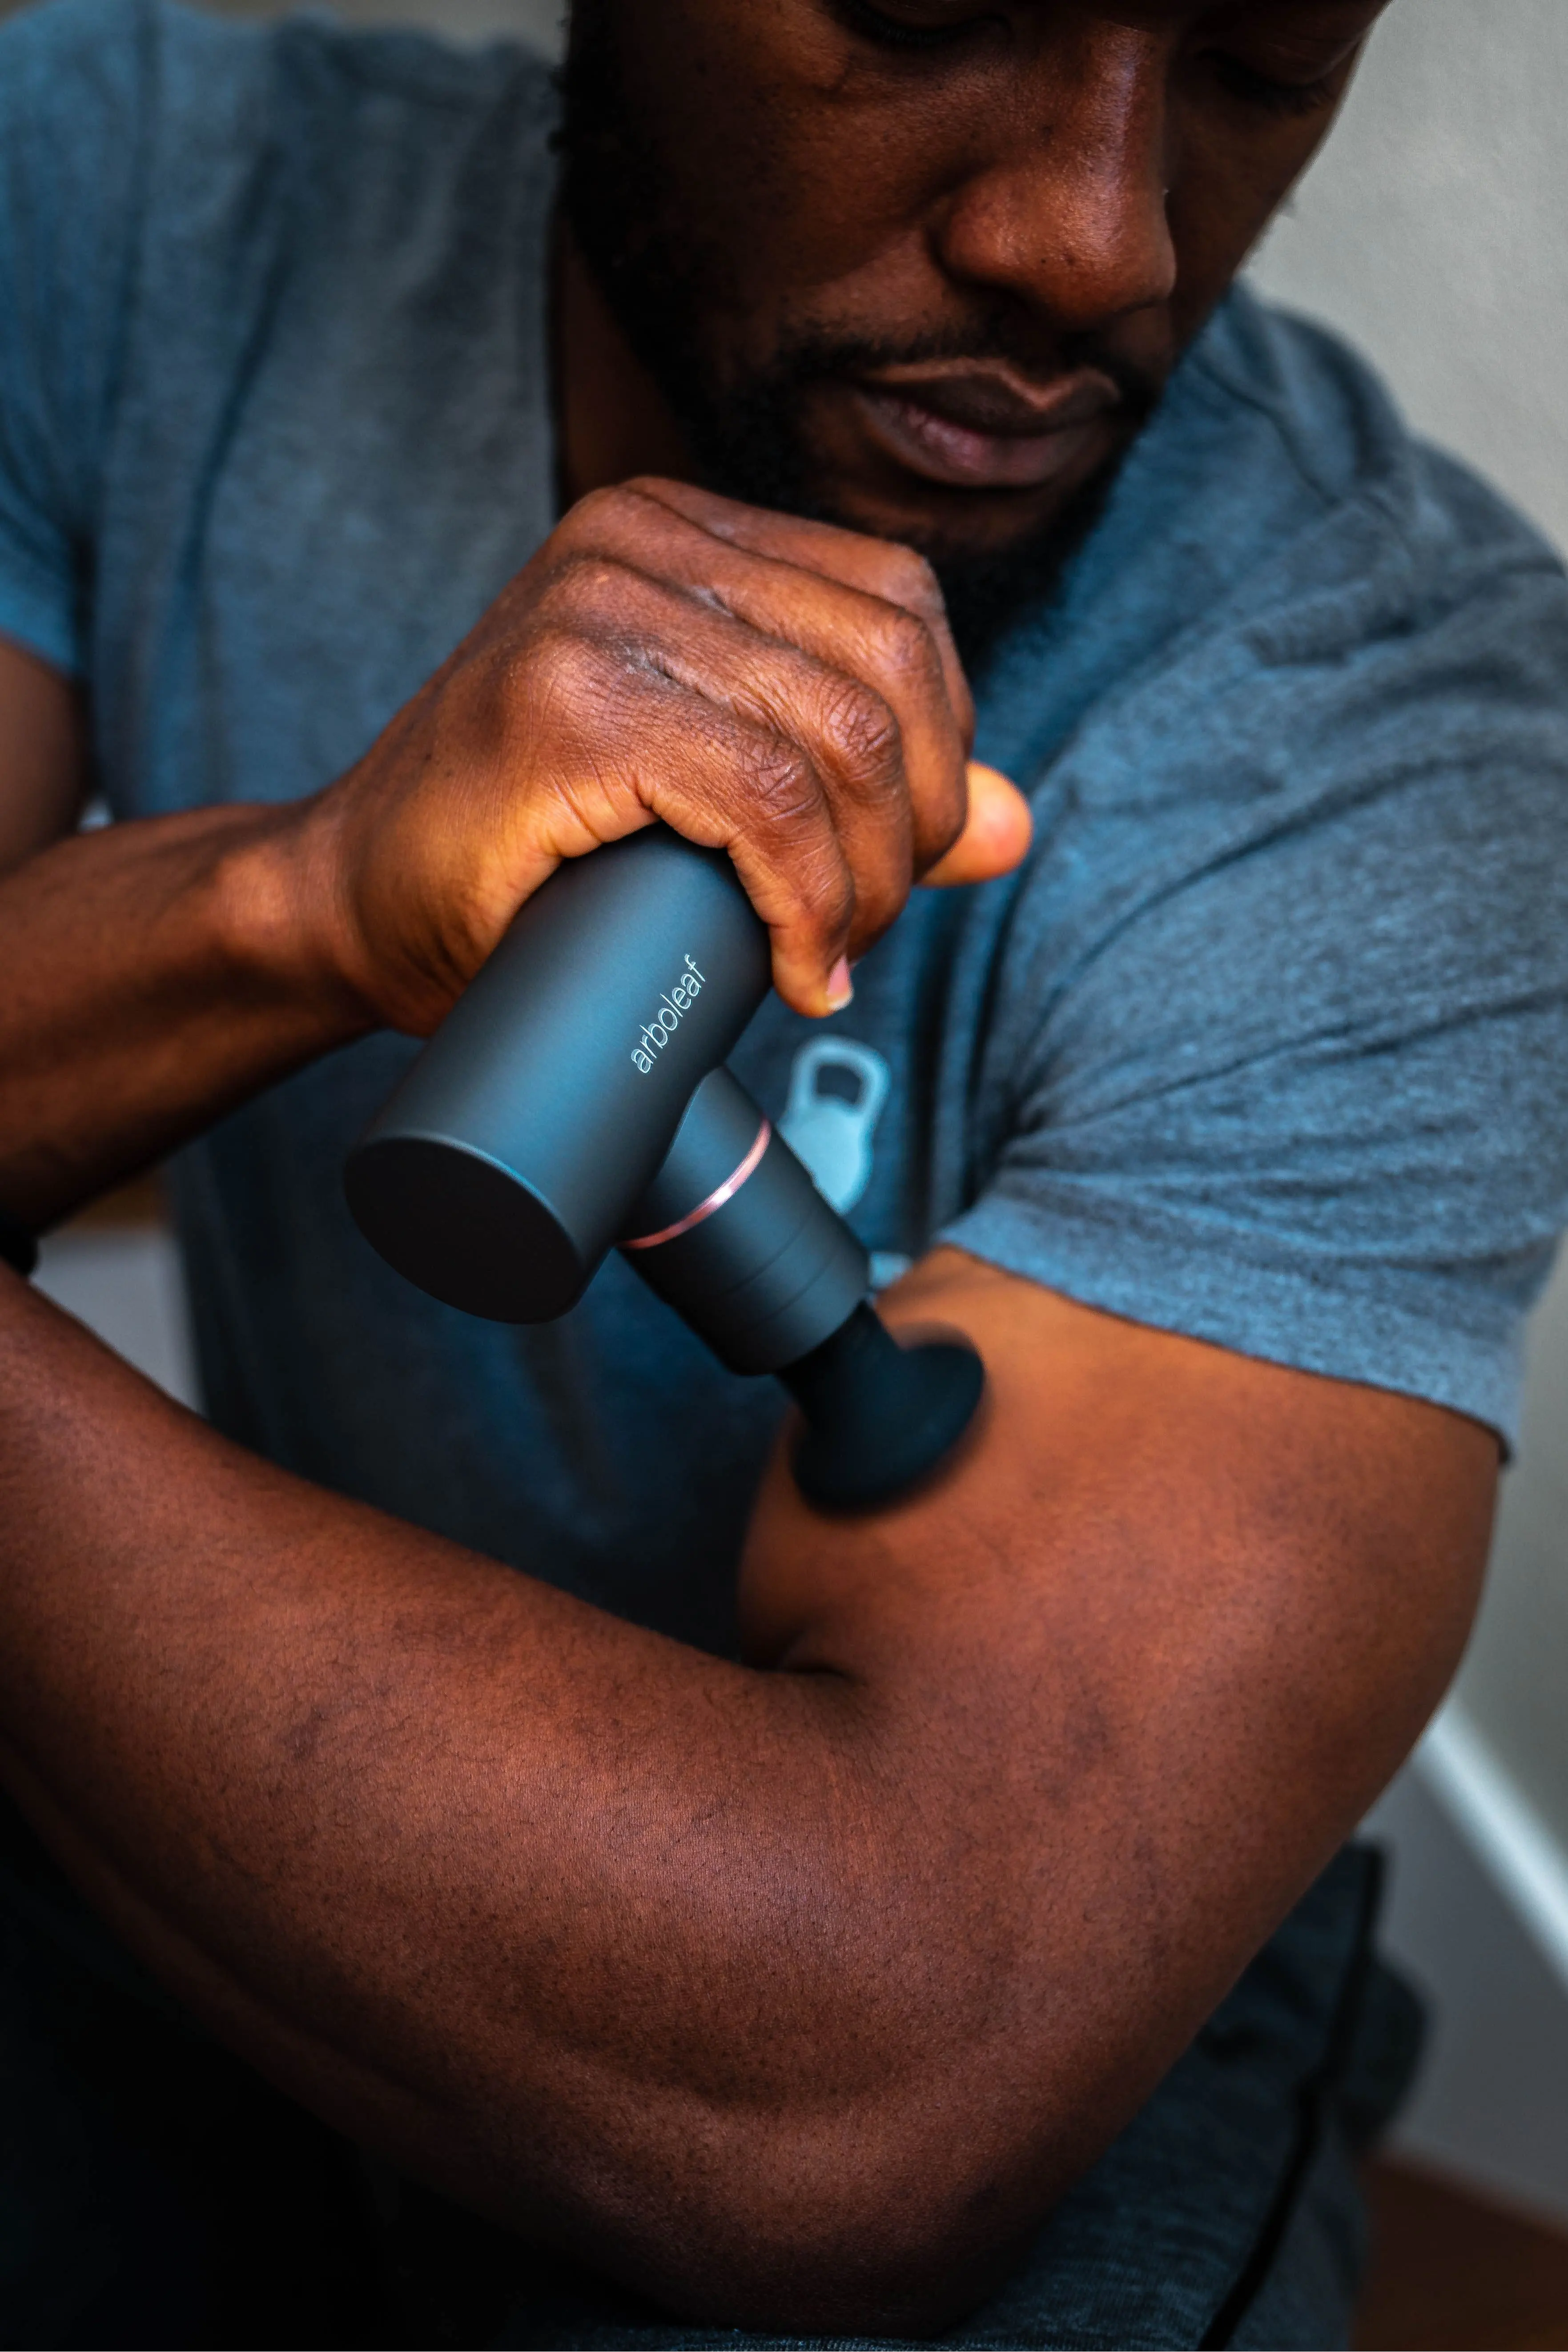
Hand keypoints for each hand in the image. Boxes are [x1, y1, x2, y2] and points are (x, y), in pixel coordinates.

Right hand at [303, 478, 1031, 1032]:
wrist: (349, 904)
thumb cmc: (521, 859)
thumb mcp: (707, 799)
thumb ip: (853, 792)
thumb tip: (1016, 822)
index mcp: (677, 530)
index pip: (897, 608)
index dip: (935, 752)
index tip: (888, 866)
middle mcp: (639, 537)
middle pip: (885, 668)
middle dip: (912, 828)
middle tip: (855, 929)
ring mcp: (595, 608)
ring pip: (837, 735)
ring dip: (866, 878)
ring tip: (819, 952)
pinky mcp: (565, 700)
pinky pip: (765, 799)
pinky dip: (807, 900)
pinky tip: (791, 964)